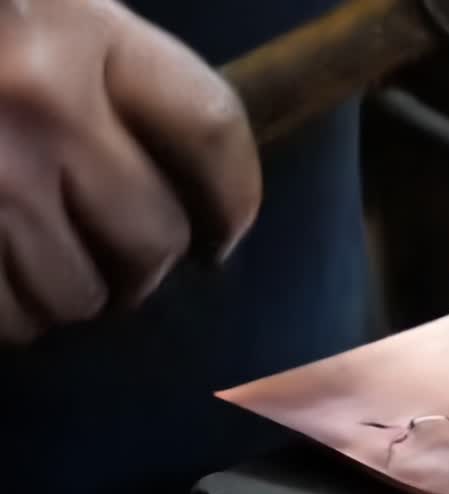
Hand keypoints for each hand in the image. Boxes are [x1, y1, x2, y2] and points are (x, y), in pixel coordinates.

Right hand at [0, 0, 259, 345]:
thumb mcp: (50, 12)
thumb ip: (112, 76)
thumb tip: (188, 187)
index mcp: (84, 31)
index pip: (212, 130)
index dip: (233, 199)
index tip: (221, 234)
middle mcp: (37, 102)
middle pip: (151, 237)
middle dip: (144, 266)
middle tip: (124, 262)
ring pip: (76, 293)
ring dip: (71, 296)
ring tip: (45, 263)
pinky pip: (5, 317)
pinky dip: (10, 315)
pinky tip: (0, 280)